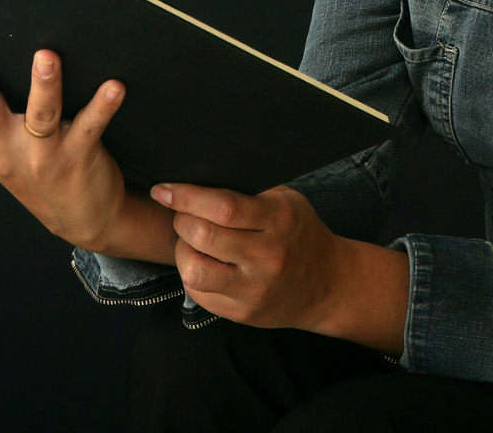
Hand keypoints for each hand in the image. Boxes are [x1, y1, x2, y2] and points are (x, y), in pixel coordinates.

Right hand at [0, 35, 157, 253]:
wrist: (81, 219)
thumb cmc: (38, 172)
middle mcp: (4, 146)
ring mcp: (41, 153)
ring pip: (40, 115)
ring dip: (44, 85)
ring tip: (46, 56)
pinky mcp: (78, 155)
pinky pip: (91, 125)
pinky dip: (103, 105)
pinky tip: (114, 86)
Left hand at [160, 183, 407, 352]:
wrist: (328, 284)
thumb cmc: (300, 234)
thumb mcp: (288, 202)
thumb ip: (250, 192)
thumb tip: (200, 178)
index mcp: (280, 219)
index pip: (223, 206)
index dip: (186, 196)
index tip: (164, 189)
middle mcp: (268, 255)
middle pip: (202, 235)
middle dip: (182, 220)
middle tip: (185, 216)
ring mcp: (255, 288)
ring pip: (194, 269)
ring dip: (183, 250)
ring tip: (193, 242)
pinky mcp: (243, 312)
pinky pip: (198, 292)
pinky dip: (193, 273)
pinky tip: (205, 263)